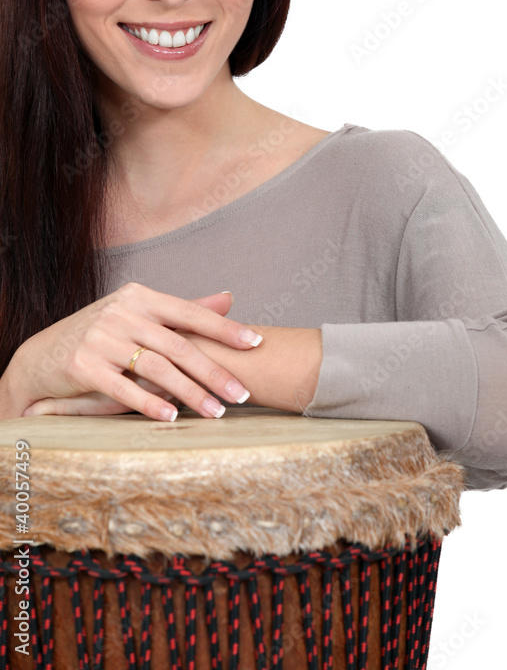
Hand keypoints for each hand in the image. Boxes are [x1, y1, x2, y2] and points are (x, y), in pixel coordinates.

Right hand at [13, 284, 261, 420]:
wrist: (42, 357)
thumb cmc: (101, 335)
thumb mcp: (140, 315)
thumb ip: (184, 310)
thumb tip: (229, 299)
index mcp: (140, 297)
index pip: (190, 313)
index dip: (225, 329)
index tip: (256, 343)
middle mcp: (122, 312)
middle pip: (179, 345)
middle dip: (214, 371)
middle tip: (242, 394)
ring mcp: (101, 338)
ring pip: (156, 368)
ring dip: (190, 393)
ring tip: (216, 412)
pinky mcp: (82, 366)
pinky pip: (123, 388)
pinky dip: (149, 404)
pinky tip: (173, 417)